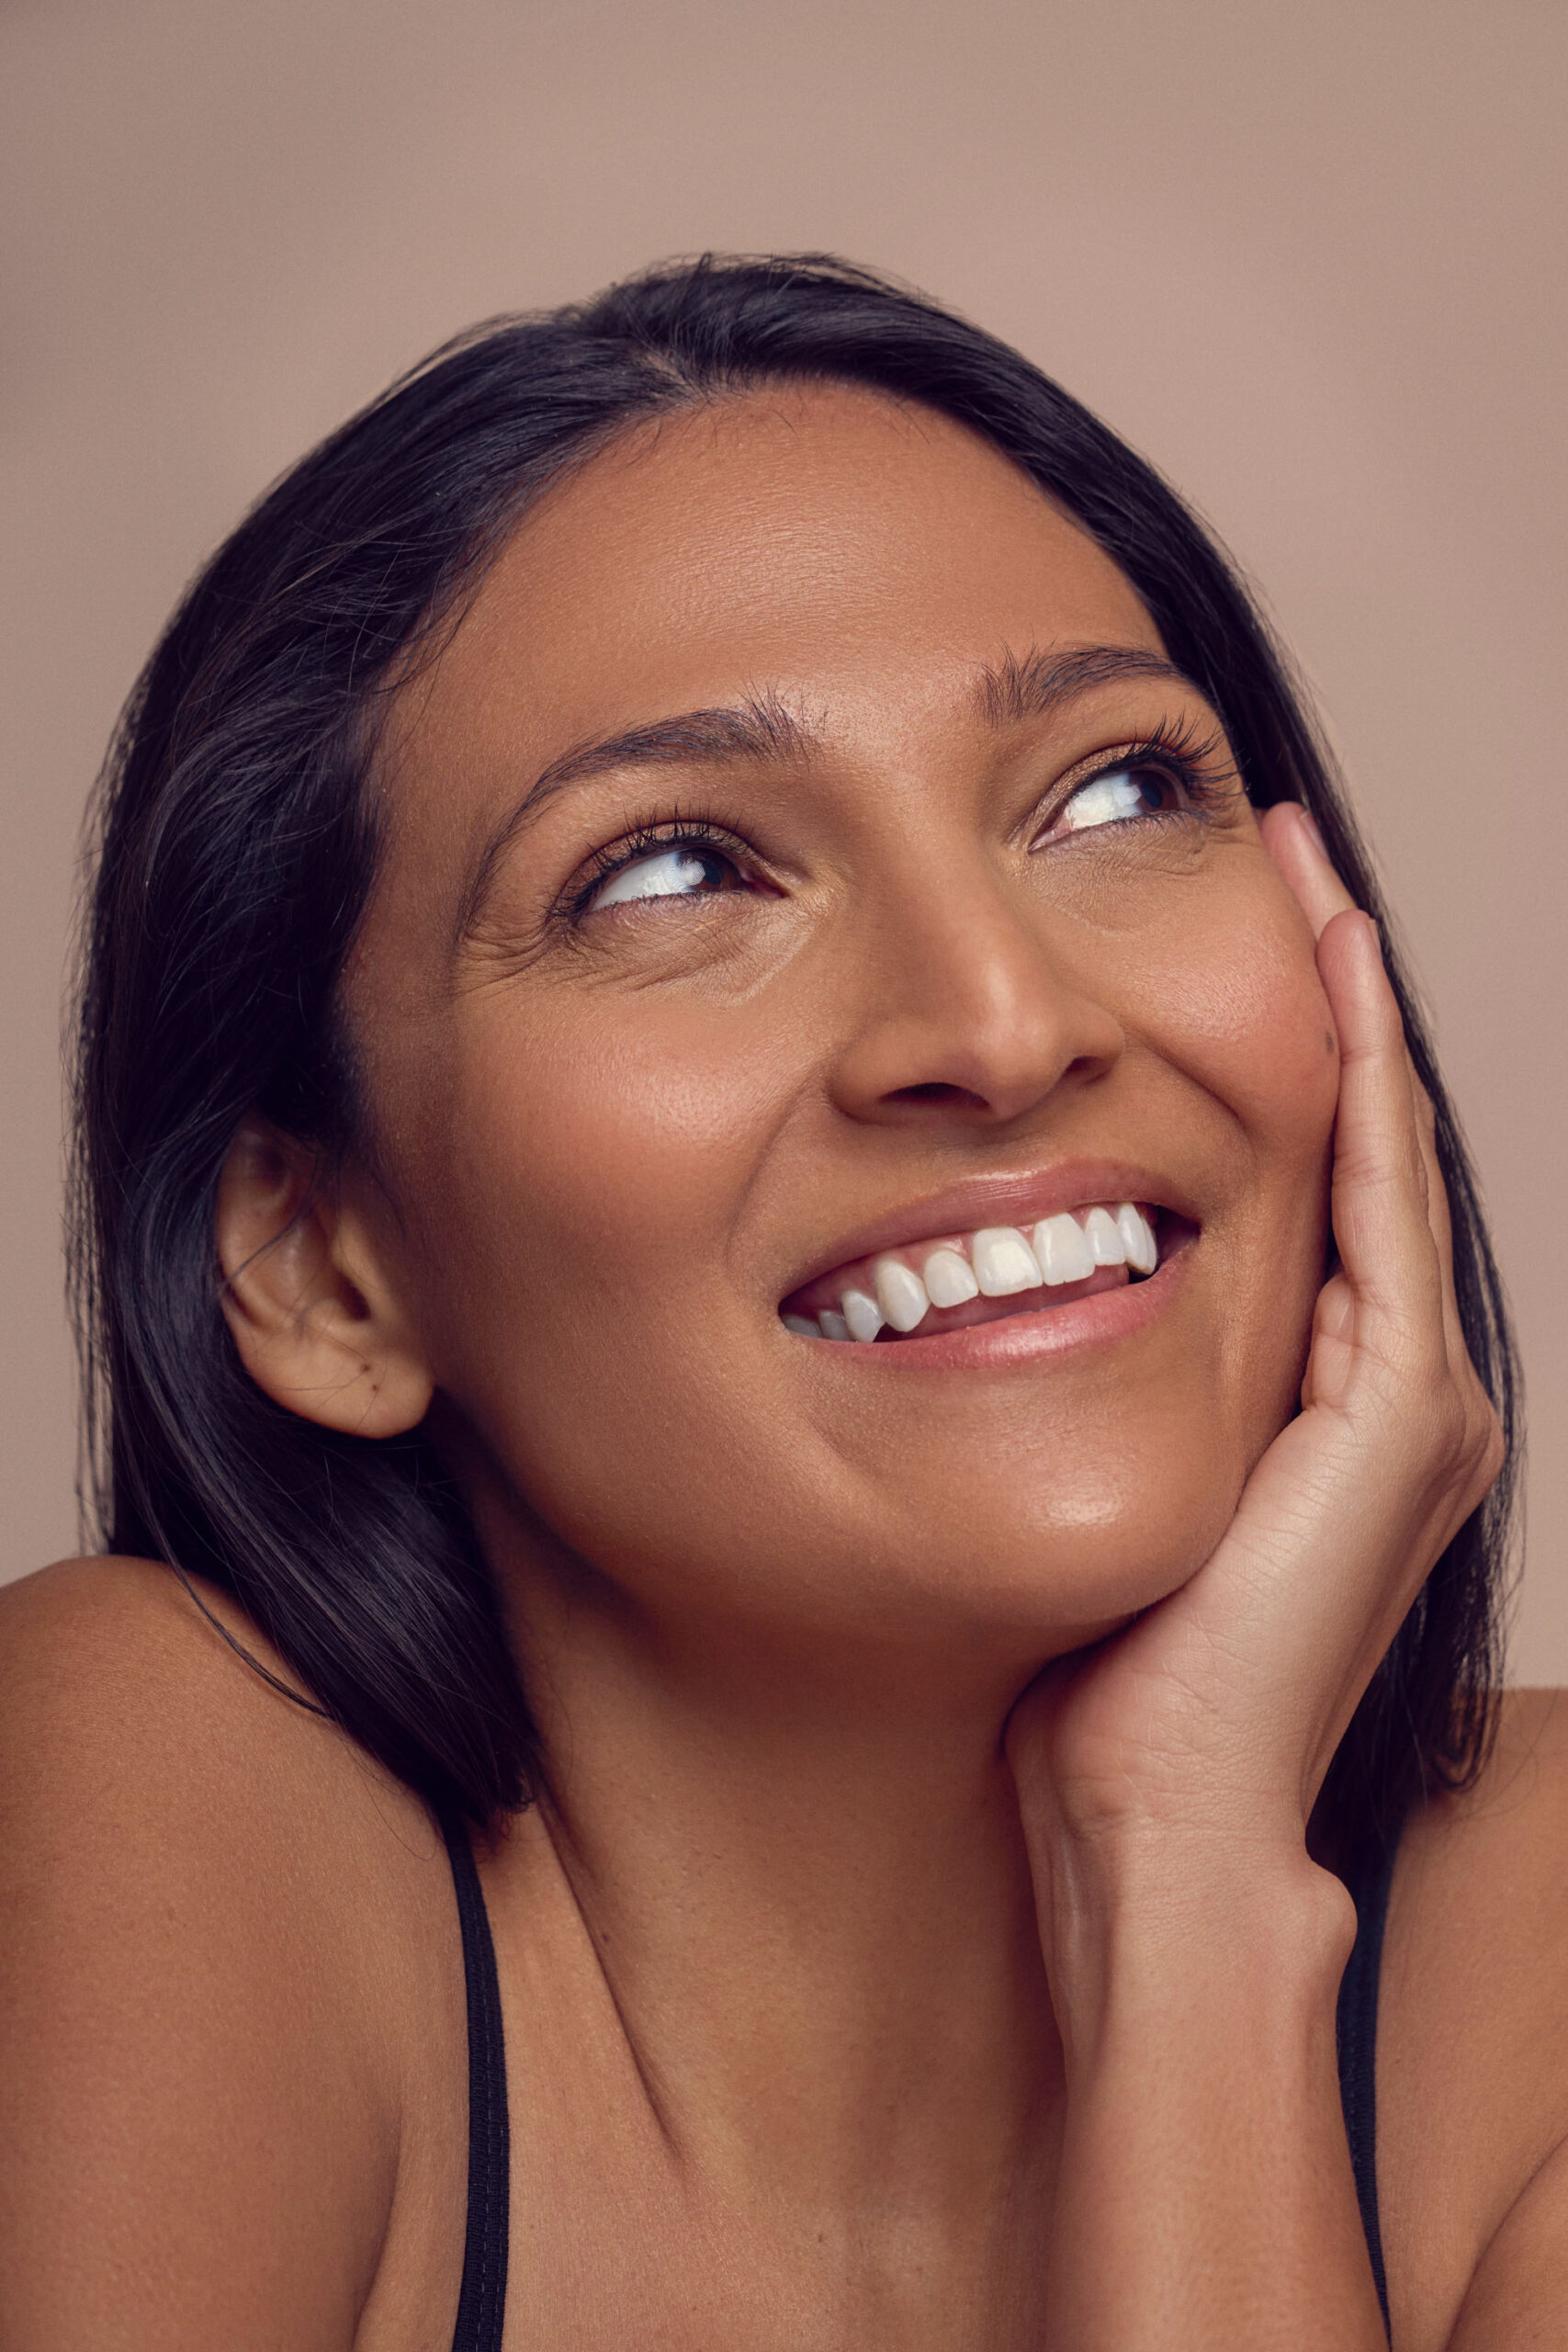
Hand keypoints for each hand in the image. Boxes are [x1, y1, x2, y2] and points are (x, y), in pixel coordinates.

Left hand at [1008, 802, 1503, 1906]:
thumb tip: (1009, 1319)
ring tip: (1307, 879)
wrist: (1162, 1818)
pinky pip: (1378, 1203)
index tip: (1230, 945)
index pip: (1311, 1195)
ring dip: (1343, 1012)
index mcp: (1328, 1412)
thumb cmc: (1112, 1688)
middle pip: (1358, 1152)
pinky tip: (1330, 972)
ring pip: (1380, 1154)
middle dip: (1322, 1005)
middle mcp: (1396, 1393)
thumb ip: (1107, 1397)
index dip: (1281, 1065)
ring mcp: (1415, 1401)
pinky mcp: (1400, 1410)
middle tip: (1281, 866)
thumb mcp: (1107, 1494)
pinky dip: (1359, 1082)